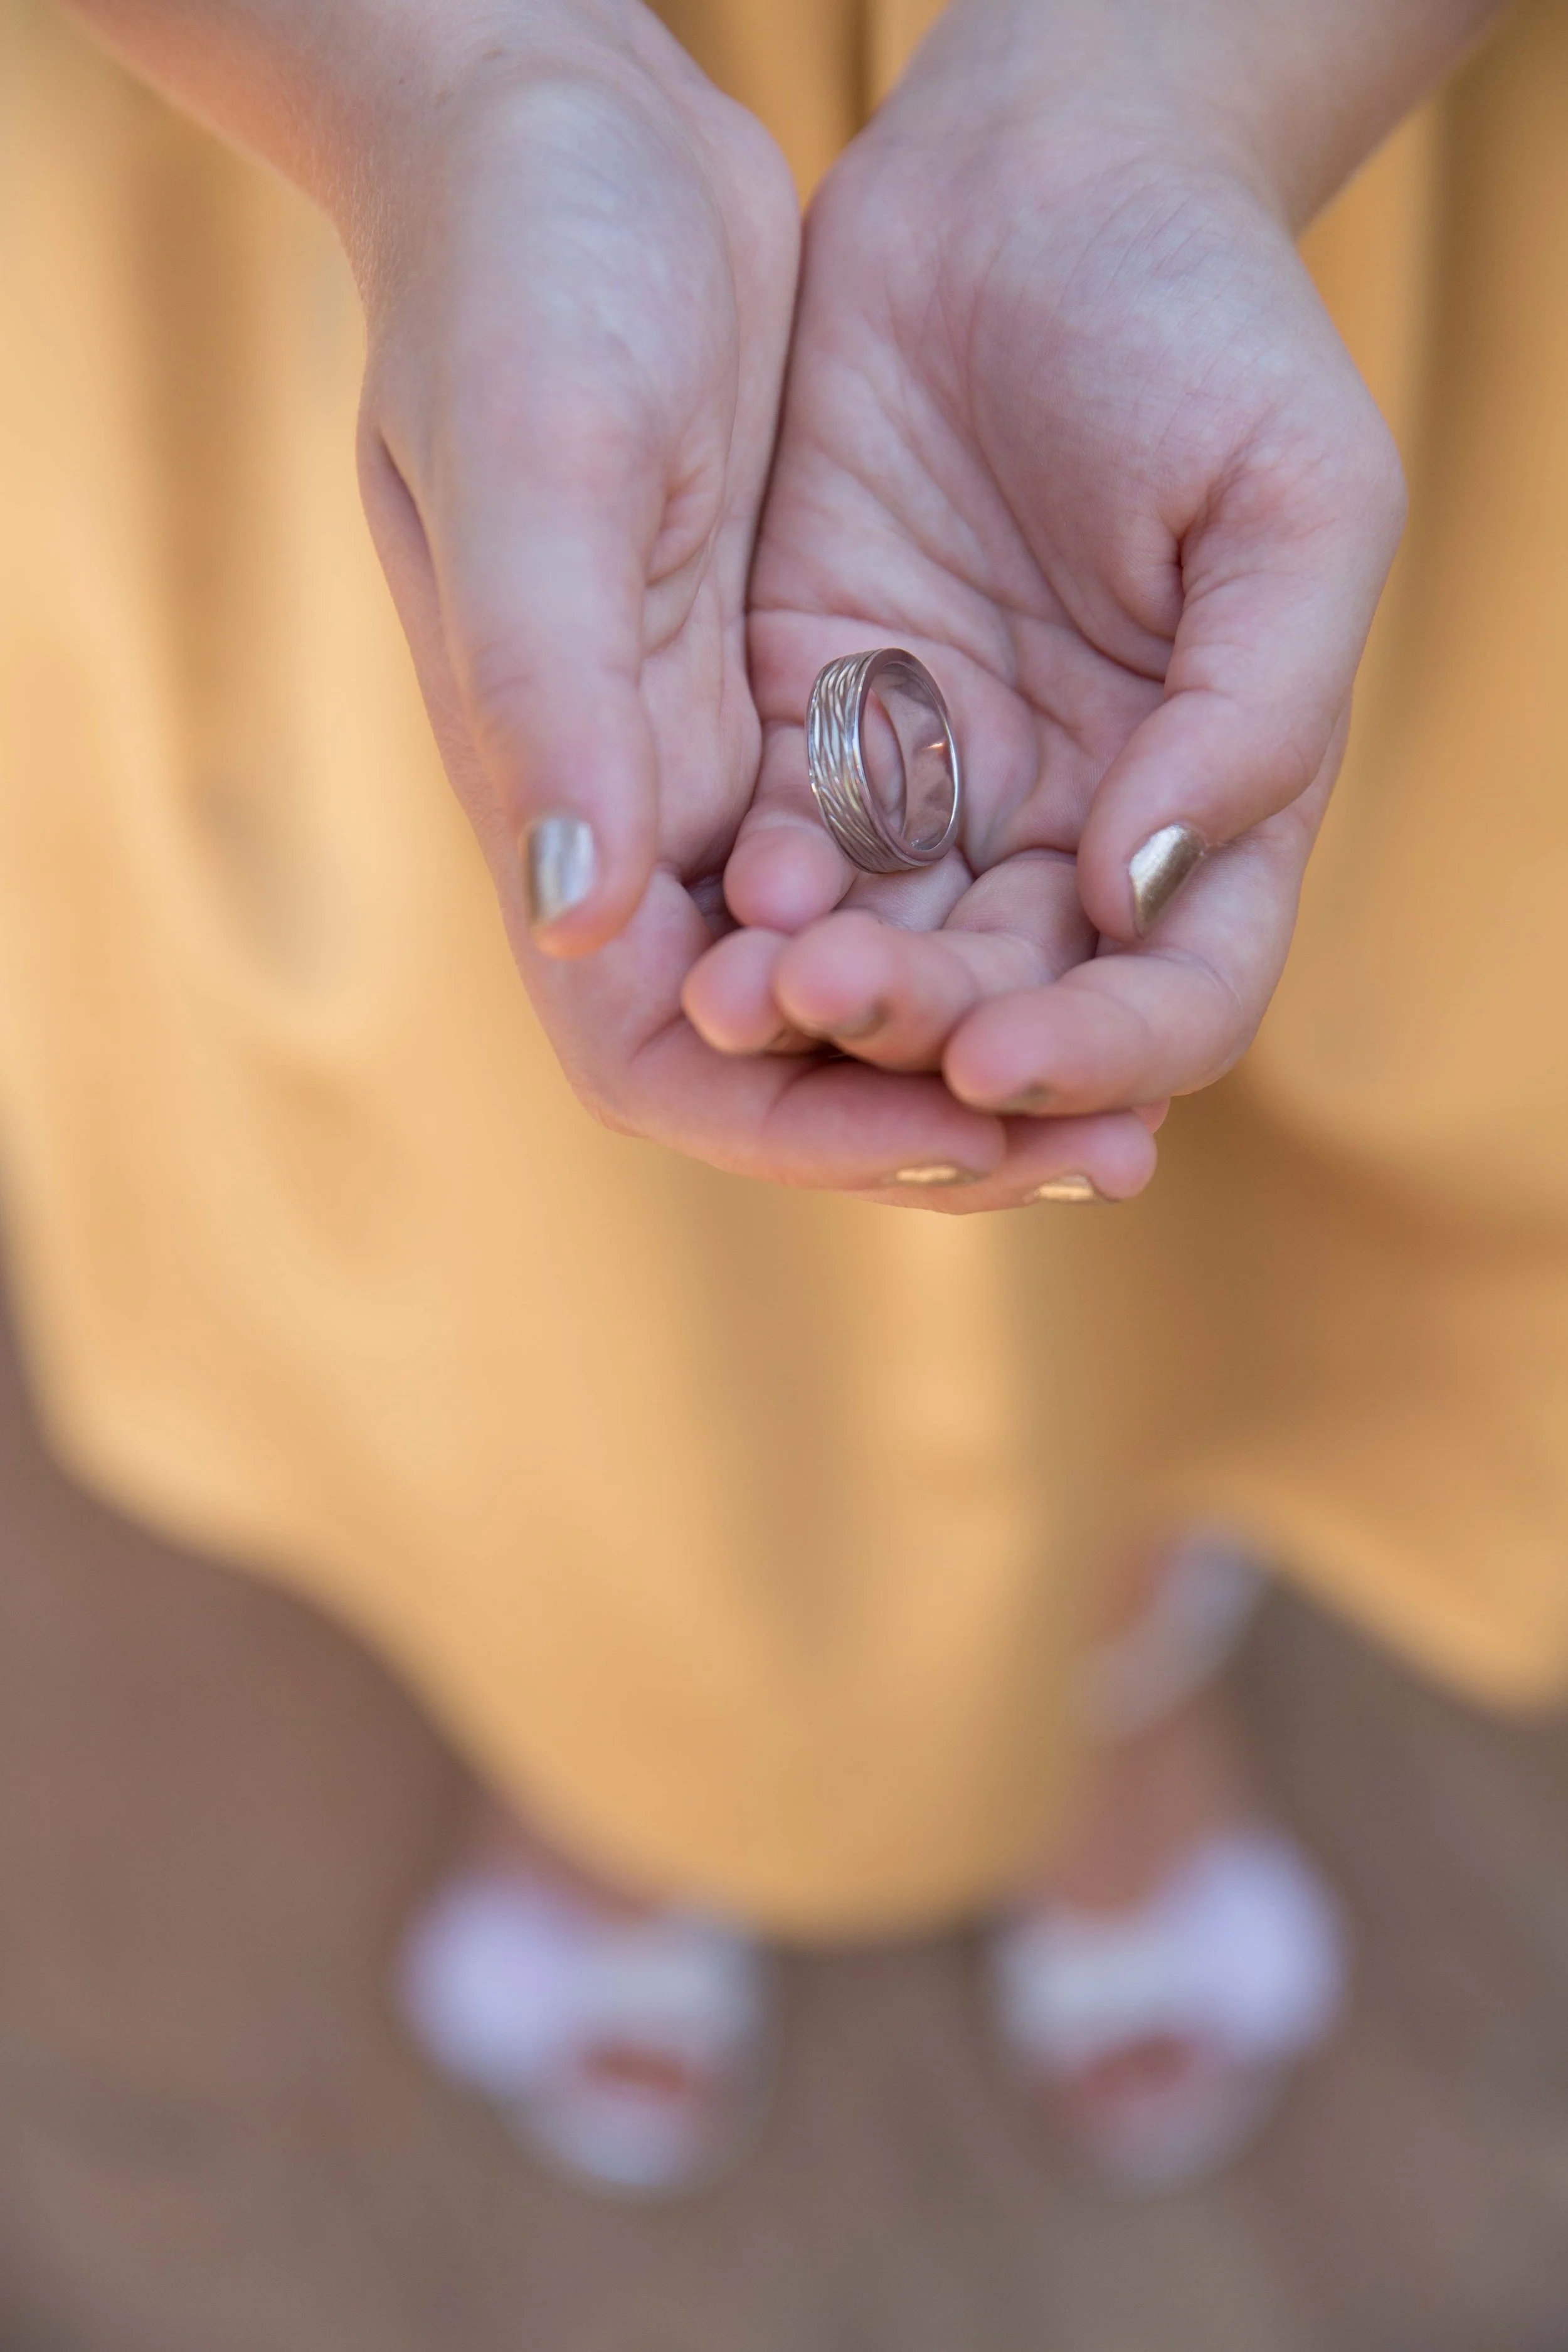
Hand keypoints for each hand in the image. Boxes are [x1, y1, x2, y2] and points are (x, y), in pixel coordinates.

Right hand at [348, 6, 1163, 1196]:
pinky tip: (1116, 934)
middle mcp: (646, 814)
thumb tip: (589, 916)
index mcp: (561, 802)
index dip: (797, 1127)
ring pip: (866, 968)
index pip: (655, 1058)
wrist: (567, 133)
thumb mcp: (533, 463)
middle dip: (926, 1114)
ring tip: (1132, 1088)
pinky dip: (1000, 912)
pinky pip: (916, 850)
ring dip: (986, 1032)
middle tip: (1101, 1147)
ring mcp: (732, 759)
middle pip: (781, 1052)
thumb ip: (546, 694)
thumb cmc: (517, 276)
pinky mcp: (814, 686)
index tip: (958, 1125)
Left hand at [682, 0, 1408, 1188]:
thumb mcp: (1296, 499)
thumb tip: (1137, 893)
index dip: (1100, 1060)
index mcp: (1211, 796)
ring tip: (757, 993)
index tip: (1003, 1063)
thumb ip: (1250, 711)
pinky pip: (784, 847)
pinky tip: (733, 896)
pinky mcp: (816, 717)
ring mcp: (937, 780)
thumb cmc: (1204, 322)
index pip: (1179, 996)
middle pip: (1009, 999)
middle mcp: (1071, 821)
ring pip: (883, 950)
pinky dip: (759, 894)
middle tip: (843, 1006)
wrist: (1037, 181)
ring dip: (821, 997)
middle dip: (926, 1032)